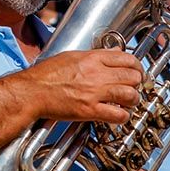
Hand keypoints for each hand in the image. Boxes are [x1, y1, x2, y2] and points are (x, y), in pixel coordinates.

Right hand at [23, 49, 143, 125]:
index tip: (137, 72)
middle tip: (134, 88)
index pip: (128, 59)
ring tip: (129, 103)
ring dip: (133, 100)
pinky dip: (123, 117)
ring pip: (130, 95)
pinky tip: (119, 115)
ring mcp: (94, 93)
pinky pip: (118, 115)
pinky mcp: (90, 110)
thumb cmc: (46, 74)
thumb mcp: (72, 56)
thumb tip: (113, 54)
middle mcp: (96, 74)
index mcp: (92, 58)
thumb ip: (94, 55)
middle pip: (132, 77)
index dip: (137, 67)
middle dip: (137, 83)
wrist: (32, 91)